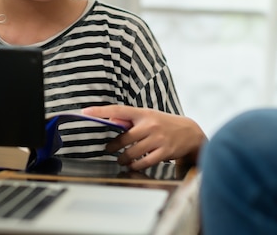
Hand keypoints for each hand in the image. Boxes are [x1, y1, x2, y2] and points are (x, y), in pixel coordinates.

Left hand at [82, 105, 206, 169]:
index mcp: (143, 113)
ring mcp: (158, 138)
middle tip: (107, 149)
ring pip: (132, 152)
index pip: (118, 110)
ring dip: (123, 158)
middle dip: (112, 146)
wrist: (190, 132)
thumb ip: (130, 120)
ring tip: (120, 160)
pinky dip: (135, 165)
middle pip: (124, 138)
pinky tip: (132, 165)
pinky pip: (145, 161)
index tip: (85, 112)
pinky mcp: (165, 151)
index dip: (101, 111)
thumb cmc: (163, 124)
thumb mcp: (147, 116)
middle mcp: (150, 124)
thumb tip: (110, 121)